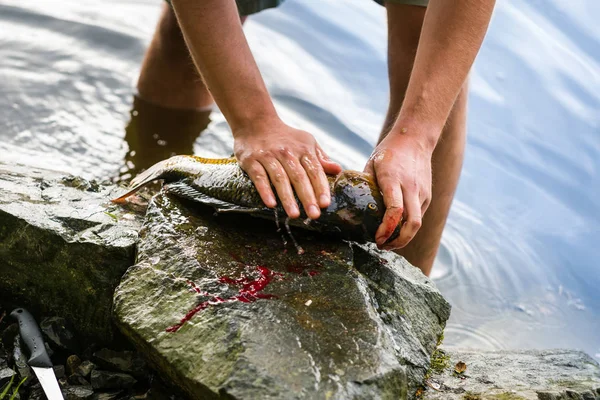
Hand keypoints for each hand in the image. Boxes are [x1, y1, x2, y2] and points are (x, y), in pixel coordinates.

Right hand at [234, 117, 341, 219]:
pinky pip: (259, 176)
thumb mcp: (306, 142)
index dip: (321, 187)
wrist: (255, 122)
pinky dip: (265, 190)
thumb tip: (338, 170)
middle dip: (307, 197)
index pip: (315, 171)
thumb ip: (321, 158)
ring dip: (287, 198)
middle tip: (314, 215)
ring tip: (294, 215)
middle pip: (299, 177)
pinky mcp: (251, 160)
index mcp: (303, 149)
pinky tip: (271, 204)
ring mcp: (268, 156)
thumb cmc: (285, 137)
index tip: (325, 204)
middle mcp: (286, 153)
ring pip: (279, 178)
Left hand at [364, 129, 433, 249]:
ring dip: (404, 237)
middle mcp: (411, 188)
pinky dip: (408, 227)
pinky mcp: (427, 195)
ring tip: (388, 242)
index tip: (376, 238)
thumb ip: (364, 185)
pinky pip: (418, 216)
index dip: (387, 229)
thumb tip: (350, 204)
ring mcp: (422, 193)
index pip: (395, 210)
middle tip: (382, 246)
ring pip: (417, 223)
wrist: (415, 138)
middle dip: (398, 241)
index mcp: (393, 180)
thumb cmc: (389, 151)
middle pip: (413, 223)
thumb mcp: (371, 164)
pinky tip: (396, 229)